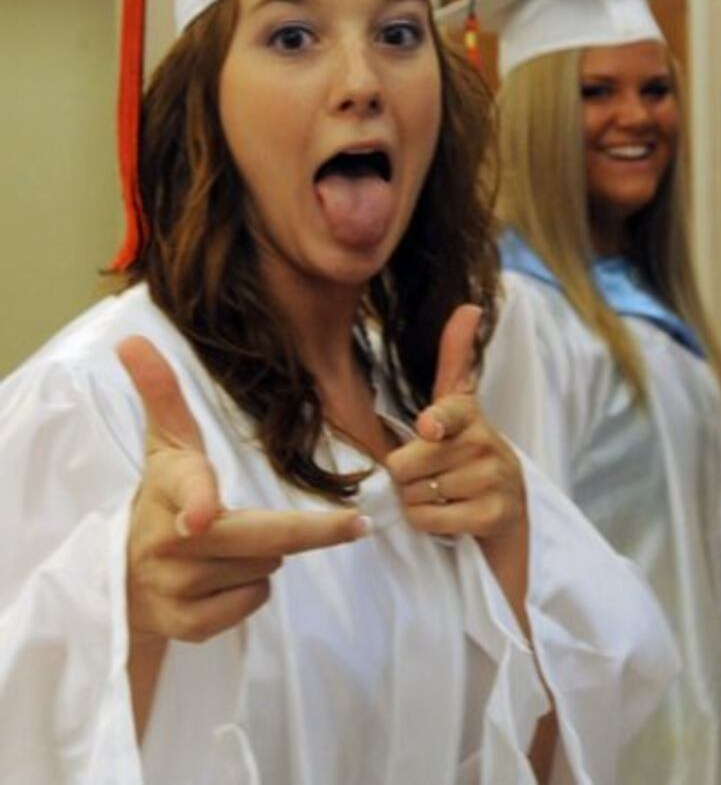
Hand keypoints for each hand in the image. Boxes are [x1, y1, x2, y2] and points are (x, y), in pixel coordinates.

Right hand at [118, 335, 368, 644]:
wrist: (119, 579)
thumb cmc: (160, 499)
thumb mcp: (165, 446)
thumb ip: (161, 393)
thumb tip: (132, 338)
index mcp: (168, 487)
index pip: (188, 490)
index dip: (199, 503)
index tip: (202, 517)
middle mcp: (168, 540)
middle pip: (264, 540)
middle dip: (315, 531)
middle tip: (355, 524)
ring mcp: (176, 588)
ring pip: (265, 570)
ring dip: (265, 558)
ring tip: (230, 548)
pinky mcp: (186, 627)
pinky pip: (252, 604)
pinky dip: (251, 592)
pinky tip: (224, 580)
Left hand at [385, 305, 526, 544]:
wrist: (509, 507)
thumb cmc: (468, 452)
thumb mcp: (458, 405)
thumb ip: (455, 357)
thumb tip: (470, 306)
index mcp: (468, 414)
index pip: (450, 412)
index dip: (436, 421)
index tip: (429, 428)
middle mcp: (484, 442)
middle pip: (406, 464)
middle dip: (406, 476)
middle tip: (429, 475)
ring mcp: (492, 480)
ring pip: (415, 495)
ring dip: (417, 501)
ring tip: (443, 494)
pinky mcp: (492, 515)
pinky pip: (429, 521)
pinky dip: (427, 524)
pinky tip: (449, 515)